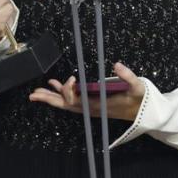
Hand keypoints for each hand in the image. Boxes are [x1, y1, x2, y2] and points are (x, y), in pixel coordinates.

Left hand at [28, 61, 145, 120]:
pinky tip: (54, 85)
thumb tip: (117, 65)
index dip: (69, 91)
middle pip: (65, 105)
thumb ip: (128, 76)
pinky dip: (62, 93)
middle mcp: (91, 109)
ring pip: (66, 104)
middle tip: (34, 94)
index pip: (76, 101)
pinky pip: (72, 101)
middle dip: (49, 99)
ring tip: (37, 93)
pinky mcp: (91, 105)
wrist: (143, 112)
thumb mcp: (137, 87)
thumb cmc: (139, 98)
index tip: (71, 78)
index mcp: (98, 105)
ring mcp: (90, 108)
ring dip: (52, 98)